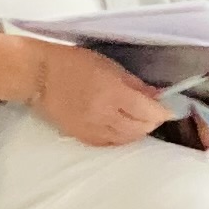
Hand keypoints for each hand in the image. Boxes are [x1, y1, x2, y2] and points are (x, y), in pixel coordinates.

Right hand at [25, 40, 177, 148]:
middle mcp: (104, 115)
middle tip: (154, 112)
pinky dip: (121, 138)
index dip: (162, 112)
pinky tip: (122, 129)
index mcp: (113, 94)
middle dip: (152, 121)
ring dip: (138, 131)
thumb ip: (135, 83)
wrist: (40, 77)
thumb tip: (156, 96)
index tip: (168, 108)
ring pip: (126, 139)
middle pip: (140, 129)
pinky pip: (109, 144)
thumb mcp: (109, 66)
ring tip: (139, 120)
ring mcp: (92, 129)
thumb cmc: (73, 63)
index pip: (148, 112)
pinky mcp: (82, 136)